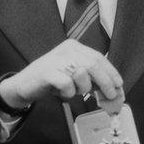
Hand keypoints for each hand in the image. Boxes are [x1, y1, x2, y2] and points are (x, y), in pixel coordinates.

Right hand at [0, 39, 122, 107]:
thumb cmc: (52, 80)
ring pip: (82, 74)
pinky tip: (62, 93)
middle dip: (105, 82)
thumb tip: (112, 88)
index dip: (111, 72)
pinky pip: (67, 84)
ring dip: (82, 89)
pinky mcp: (47, 71)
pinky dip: (68, 93)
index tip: (119, 85)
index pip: (99, 57)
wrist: (24, 84)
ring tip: (74, 91)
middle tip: (110, 96)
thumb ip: (90, 77)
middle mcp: (66, 49)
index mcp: (74, 46)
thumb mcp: (73, 75)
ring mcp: (56, 59)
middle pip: (94, 65)